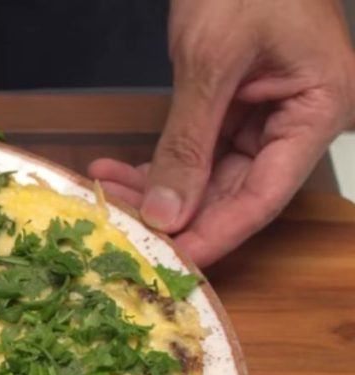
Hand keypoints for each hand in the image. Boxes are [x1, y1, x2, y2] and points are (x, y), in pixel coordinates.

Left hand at [89, 0, 354, 267]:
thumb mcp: (212, 60)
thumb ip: (189, 141)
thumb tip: (168, 212)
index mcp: (319, 108)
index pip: (265, 195)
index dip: (216, 234)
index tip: (172, 264)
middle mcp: (297, 119)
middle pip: (235, 191)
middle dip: (175, 213)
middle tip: (123, 232)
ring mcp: (265, 113)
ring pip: (208, 175)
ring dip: (155, 189)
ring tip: (106, 195)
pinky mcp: (234, 105)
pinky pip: (196, 148)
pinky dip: (157, 162)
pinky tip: (115, 172)